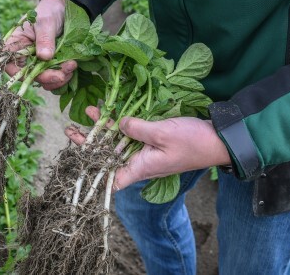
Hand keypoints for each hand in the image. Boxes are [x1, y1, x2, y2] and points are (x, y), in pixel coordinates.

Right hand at [4, 0, 76, 90]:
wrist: (64, 8)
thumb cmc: (49, 11)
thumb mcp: (46, 22)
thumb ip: (44, 38)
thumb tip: (44, 57)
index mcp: (16, 45)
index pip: (9, 65)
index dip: (20, 74)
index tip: (39, 74)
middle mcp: (25, 57)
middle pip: (30, 77)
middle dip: (48, 77)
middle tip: (64, 73)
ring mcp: (38, 63)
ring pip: (43, 81)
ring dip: (58, 78)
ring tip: (72, 65)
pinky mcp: (51, 66)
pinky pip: (54, 78)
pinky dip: (64, 75)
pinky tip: (72, 66)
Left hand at [65, 106, 230, 190]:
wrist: (219, 138)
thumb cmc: (192, 142)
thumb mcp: (161, 133)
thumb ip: (136, 129)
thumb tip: (117, 124)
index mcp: (140, 168)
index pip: (111, 180)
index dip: (92, 176)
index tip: (75, 166)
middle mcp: (140, 162)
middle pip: (108, 156)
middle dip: (89, 144)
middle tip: (70, 129)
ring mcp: (146, 150)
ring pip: (117, 141)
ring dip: (102, 128)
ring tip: (86, 113)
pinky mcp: (153, 139)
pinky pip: (131, 132)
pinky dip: (120, 122)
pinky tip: (109, 110)